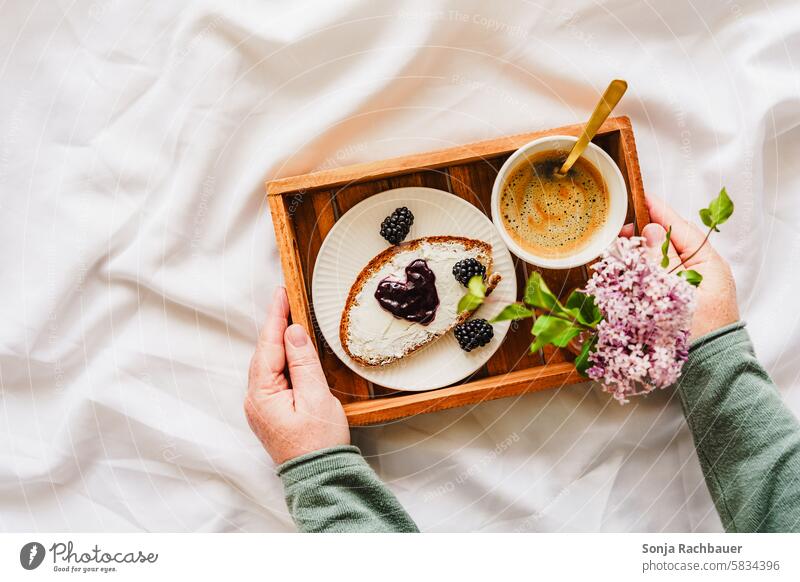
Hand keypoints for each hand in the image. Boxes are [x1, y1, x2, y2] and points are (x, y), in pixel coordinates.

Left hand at [244, 287, 349, 464]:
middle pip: (265, 352)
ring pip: (268, 364)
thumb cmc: (319, 442)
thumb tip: (293, 332)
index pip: (268, 345)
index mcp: (262, 394)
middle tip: (286, 298)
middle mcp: (255, 399)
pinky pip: (273, 376)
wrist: (319, 479)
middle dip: (275, 325)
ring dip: (278, 341)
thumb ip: (303, 363)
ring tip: (289, 317)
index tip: (281, 292)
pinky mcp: (271, 412)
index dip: (276, 316)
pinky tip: (290, 351)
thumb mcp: (316, 398)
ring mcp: (261, 407)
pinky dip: (282, 359)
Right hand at [622, 194, 738, 339]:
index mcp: (707, 263)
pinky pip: (659, 281)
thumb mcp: (675, 290)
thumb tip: (652, 229)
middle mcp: (700, 272)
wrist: (709, 371)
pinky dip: (642, 275)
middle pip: (669, 243)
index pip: (680, 228)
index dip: (658, 211)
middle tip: (617, 235)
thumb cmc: (696, 332)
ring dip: (639, 256)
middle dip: (643, 236)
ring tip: (617, 253)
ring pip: (661, 262)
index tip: (639, 197)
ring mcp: (690, 288)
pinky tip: (626, 275)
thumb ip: (661, 259)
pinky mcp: (678, 304)